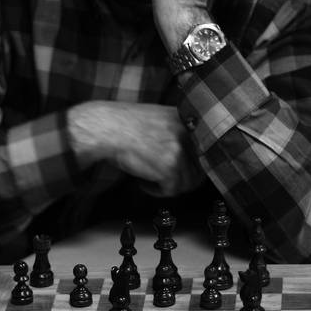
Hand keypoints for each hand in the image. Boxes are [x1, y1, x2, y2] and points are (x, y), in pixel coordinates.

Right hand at [67, 102, 203, 197]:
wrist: (105, 128)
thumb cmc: (123, 125)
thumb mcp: (158, 119)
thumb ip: (177, 132)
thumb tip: (190, 159)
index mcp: (187, 119)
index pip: (205, 149)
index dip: (193, 165)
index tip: (183, 172)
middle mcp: (188, 133)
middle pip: (199, 168)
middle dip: (182, 180)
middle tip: (166, 182)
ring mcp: (180, 150)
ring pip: (188, 183)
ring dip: (169, 186)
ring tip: (151, 181)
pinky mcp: (170, 167)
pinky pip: (172, 190)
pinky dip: (157, 191)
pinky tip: (143, 183)